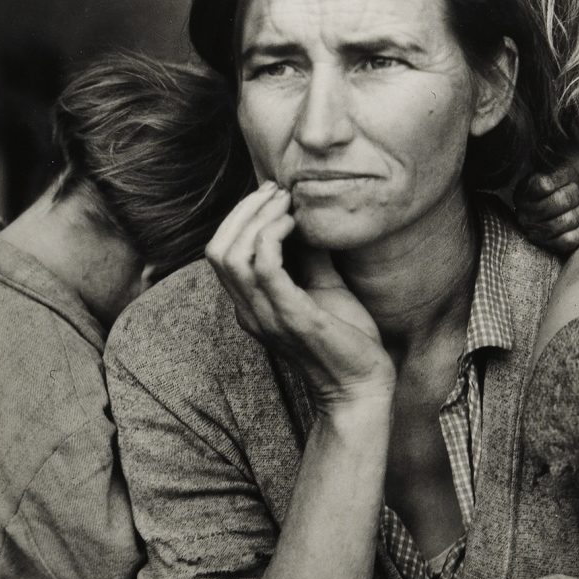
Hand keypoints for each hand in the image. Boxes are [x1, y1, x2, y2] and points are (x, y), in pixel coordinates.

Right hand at [206, 182, 394, 406]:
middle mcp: (249, 312)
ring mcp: (266, 316)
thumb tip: (308, 217)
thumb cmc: (345, 339)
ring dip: (257, 218)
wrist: (362, 386)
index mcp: (251, 305)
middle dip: (243, 211)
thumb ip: (309, 256)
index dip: (239, 218)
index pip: (220, 253)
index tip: (271, 195)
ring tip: (286, 203)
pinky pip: (264, 268)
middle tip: (276, 192)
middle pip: (217, 250)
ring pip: (232, 255)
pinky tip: (295, 224)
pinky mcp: (291, 317)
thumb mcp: (323, 287)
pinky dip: (273, 236)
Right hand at [513, 166, 578, 253]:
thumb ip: (552, 173)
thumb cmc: (561, 186)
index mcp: (523, 194)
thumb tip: (546, 186)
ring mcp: (535, 232)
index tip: (568, 179)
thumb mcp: (555, 171)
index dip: (563, 180)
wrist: (562, 205)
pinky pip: (568, 240)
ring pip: (565, 221)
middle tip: (578, 192)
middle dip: (575, 194)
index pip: (545, 185)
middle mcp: (524, 215)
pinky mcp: (549, 246)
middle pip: (559, 201)